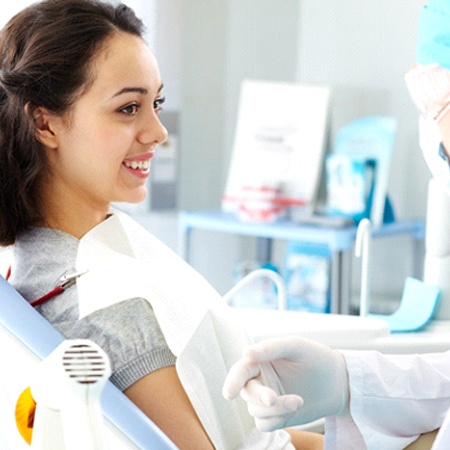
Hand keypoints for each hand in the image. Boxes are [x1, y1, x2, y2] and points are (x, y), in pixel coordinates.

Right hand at [223, 336, 348, 430]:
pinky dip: (276, 420)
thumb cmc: (316, 358)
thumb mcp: (296, 346)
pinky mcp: (276, 417)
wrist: (338, 382)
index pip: (240, 370)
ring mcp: (267, 399)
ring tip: (298, 400)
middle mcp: (260, 380)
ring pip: (256, 410)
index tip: (230, 394)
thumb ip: (271, 347)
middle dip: (258, 397)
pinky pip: (264, 424)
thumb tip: (245, 352)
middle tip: (273, 398)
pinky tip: (294, 408)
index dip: (233, 381)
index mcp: (260, 360)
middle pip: (246, 393)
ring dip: (275, 409)